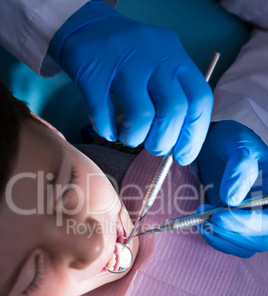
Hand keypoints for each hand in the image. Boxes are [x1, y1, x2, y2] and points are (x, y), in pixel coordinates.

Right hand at [48, 1, 212, 164]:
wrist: (88, 26)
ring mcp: (122, 62)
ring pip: (140, 115)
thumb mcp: (160, 65)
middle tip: (154, 147)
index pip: (199, 100)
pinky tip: (108, 130)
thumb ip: (173, 96)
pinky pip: (103, 114)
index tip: (183, 155)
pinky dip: (107, 130)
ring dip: (135, 137)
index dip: (195, 135)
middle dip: (164, 140)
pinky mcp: (93, 71)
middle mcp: (154, 56)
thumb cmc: (130, 57)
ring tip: (128, 137)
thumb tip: (177, 144)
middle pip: (173, 110)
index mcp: (175, 57)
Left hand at [197, 120, 267, 256]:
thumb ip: (240, 167)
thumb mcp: (238, 144)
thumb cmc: (231, 141)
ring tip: (199, 219)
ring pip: (247, 246)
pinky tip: (202, 224)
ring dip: (221, 238)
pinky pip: (234, 244)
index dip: (250, 223)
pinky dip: (216, 239)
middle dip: (231, 233)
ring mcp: (256, 219)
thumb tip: (232, 199)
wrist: (217, 147)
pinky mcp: (240, 226)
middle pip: (261, 238)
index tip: (219, 217)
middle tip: (205, 219)